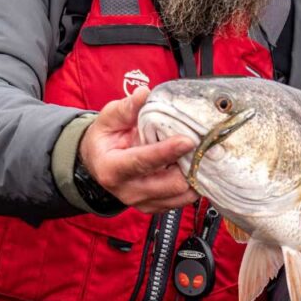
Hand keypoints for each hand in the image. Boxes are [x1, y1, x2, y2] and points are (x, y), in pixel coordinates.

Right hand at [79, 86, 198, 212]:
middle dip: (189, 166)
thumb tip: (143, 94)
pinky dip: (192, 185)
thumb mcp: (108, 119)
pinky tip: (193, 167)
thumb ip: (127, 108)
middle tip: (202, 145)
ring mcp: (142, 202)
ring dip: (194, 176)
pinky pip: (182, 201)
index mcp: (112, 169)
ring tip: (199, 156)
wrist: (97, 163)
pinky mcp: (155, 207)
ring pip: (181, 196)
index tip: (188, 141)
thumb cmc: (104, 139)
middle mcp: (127, 191)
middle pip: (169, 185)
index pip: (143, 162)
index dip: (167, 151)